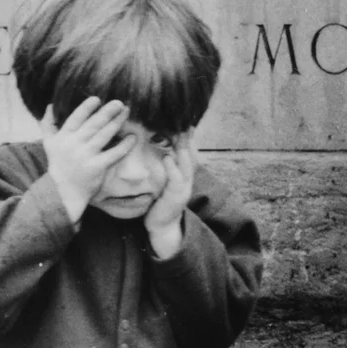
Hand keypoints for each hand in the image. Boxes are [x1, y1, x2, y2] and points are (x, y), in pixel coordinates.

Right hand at [40, 98, 130, 221]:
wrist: (63, 192)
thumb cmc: (58, 165)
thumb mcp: (49, 144)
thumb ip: (48, 124)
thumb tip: (50, 105)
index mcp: (63, 137)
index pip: (75, 118)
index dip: (86, 108)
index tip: (97, 99)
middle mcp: (74, 145)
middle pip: (93, 124)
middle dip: (107, 112)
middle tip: (119, 102)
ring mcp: (86, 156)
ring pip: (104, 135)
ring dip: (117, 122)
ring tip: (126, 112)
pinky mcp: (97, 167)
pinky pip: (114, 153)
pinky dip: (125, 145)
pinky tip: (133, 137)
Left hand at [143, 131, 196, 258]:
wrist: (162, 226)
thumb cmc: (158, 202)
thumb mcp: (162, 182)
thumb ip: (162, 167)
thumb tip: (157, 150)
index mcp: (183, 175)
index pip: (187, 151)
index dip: (187, 137)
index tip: (184, 121)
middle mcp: (187, 179)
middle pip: (190, 154)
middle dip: (188, 139)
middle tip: (184, 121)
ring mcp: (184, 188)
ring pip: (186, 165)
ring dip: (183, 149)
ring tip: (179, 134)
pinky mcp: (176, 198)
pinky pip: (176, 181)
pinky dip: (173, 169)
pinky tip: (168, 158)